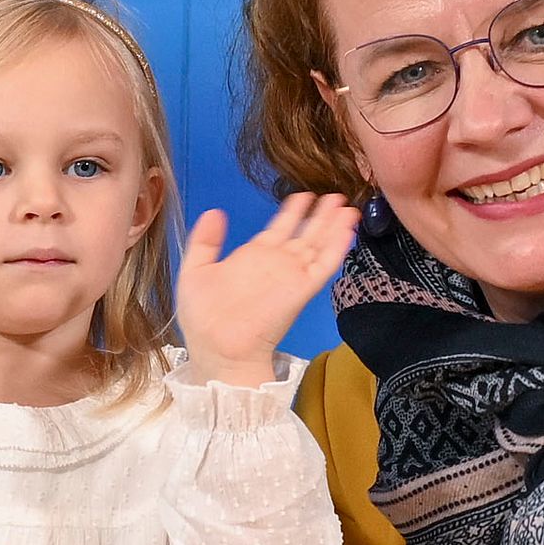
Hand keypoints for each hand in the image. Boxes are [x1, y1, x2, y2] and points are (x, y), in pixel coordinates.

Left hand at [174, 192, 359, 386]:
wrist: (218, 349)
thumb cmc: (203, 317)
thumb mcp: (195, 271)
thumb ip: (205, 241)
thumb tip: (215, 211)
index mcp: (253, 258)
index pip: (279, 229)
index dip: (293, 212)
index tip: (305, 195)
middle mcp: (277, 263)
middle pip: (305, 233)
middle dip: (321, 214)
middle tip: (336, 195)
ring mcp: (292, 275)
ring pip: (319, 244)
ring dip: (334, 225)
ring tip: (348, 207)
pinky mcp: (302, 289)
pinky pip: (324, 264)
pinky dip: (337, 247)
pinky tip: (347, 230)